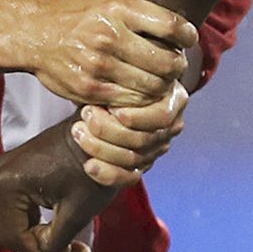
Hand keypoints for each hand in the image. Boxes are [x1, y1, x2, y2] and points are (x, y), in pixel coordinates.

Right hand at [0, 119, 120, 251]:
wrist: (99, 132)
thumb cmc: (92, 169)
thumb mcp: (77, 212)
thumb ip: (56, 242)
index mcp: (8, 183)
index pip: (14, 236)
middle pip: (9, 231)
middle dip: (38, 247)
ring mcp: (3, 171)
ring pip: (14, 223)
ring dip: (39, 237)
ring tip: (71, 246)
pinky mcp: (13, 171)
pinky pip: (19, 209)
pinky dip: (39, 222)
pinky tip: (62, 231)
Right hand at [17, 0, 195, 107]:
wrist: (31, 33)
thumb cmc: (74, 15)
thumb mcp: (106, 0)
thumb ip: (138, 13)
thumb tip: (177, 29)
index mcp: (118, 8)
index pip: (170, 26)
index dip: (188, 36)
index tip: (190, 39)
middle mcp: (109, 36)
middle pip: (166, 62)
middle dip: (178, 66)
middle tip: (175, 65)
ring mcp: (99, 66)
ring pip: (152, 87)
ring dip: (161, 86)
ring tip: (158, 79)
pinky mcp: (89, 90)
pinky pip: (130, 102)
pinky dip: (140, 100)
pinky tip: (138, 91)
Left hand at [73, 82, 189, 186]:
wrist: (104, 100)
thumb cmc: (116, 78)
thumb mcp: (121, 73)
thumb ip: (122, 80)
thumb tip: (109, 83)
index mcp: (174, 99)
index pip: (162, 116)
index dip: (137, 116)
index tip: (111, 109)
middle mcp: (171, 126)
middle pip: (143, 138)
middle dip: (109, 129)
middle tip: (85, 115)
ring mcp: (157, 148)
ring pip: (133, 158)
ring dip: (100, 147)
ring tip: (78, 131)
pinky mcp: (142, 167)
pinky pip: (128, 178)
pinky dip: (107, 174)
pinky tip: (89, 165)